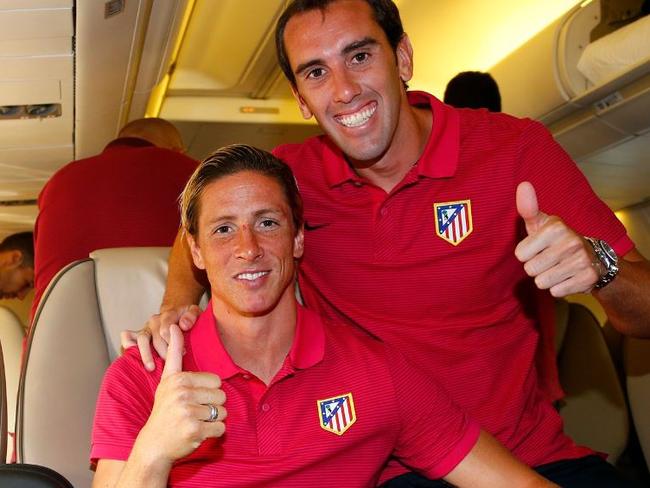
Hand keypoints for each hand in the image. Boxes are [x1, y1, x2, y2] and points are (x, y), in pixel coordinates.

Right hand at [120, 304, 200, 370]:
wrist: (175, 313)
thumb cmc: (186, 317)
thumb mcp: (194, 311)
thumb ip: (191, 316)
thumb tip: (184, 325)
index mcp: (168, 315)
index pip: (166, 330)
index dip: (174, 343)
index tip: (183, 353)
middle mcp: (154, 321)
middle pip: (156, 339)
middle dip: (164, 353)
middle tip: (172, 364)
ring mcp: (145, 327)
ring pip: (141, 340)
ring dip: (146, 355)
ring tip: (151, 368)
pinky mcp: (136, 333)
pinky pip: (127, 337)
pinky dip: (127, 346)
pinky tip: (132, 358)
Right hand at [133, 323, 225, 465]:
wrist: (154, 444)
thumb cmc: (165, 410)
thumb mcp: (167, 380)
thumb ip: (173, 354)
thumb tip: (176, 325)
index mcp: (178, 379)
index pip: (214, 379)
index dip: (207, 386)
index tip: (185, 370)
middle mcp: (181, 393)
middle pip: (221, 395)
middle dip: (213, 405)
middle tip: (195, 411)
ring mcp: (187, 411)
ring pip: (222, 412)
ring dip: (213, 419)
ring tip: (195, 421)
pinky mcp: (194, 429)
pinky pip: (220, 427)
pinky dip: (213, 432)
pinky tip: (197, 432)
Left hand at [514, 181, 599, 296]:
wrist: (594, 258)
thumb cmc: (557, 239)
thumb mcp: (542, 223)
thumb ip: (528, 207)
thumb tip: (523, 184)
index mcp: (555, 227)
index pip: (520, 254)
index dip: (526, 254)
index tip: (539, 247)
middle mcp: (570, 242)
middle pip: (530, 269)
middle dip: (536, 267)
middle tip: (550, 259)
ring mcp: (581, 261)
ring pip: (542, 282)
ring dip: (546, 279)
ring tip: (558, 268)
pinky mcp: (587, 279)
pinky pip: (555, 292)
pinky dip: (559, 288)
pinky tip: (568, 277)